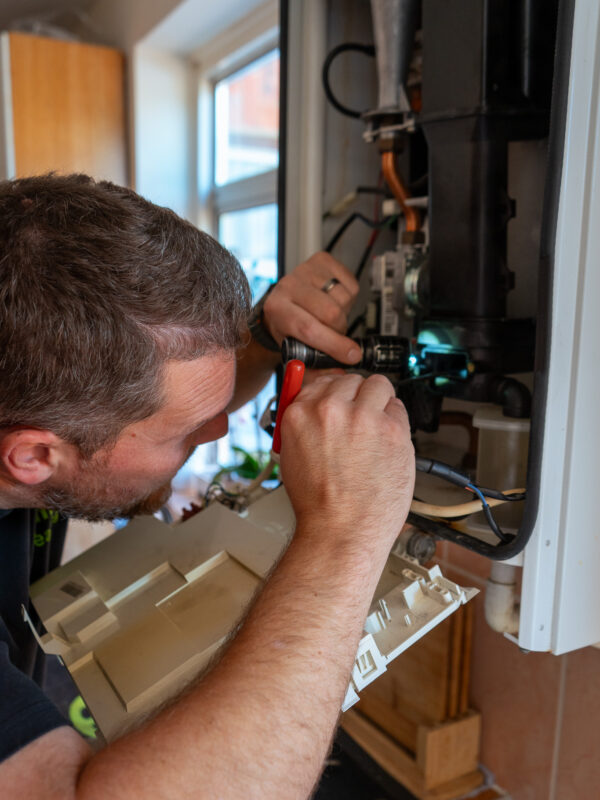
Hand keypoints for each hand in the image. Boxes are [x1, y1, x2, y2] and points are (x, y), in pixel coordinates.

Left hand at [262, 252, 361, 364]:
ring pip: (342, 299)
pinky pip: (351, 285)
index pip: (308, 328)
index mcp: (276, 309)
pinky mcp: (323, 260)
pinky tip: (334, 301)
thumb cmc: (288, 326)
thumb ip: (313, 367)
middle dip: (340, 332)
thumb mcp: (293, 350)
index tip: (350, 356)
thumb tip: (338, 375)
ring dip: (343, 315)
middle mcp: (288, 285)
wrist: (285, 300)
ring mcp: (305, 270)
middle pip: (330, 313)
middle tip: (335, 337)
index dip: (332, 345)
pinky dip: (349, 299)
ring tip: (330, 318)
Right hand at [279, 373, 414, 559]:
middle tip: (360, 417)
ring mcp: (364, 417)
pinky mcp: (392, 429)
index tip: (341, 399)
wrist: (341, 531)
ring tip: (376, 428)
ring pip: (379, 385)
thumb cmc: (318, 504)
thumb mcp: (292, 456)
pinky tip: (388, 443)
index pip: (321, 381)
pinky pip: (399, 409)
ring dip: (379, 402)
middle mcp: (330, 409)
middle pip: (352, 380)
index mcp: (300, 413)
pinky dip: (396, 422)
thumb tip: (317, 407)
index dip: (334, 392)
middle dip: (357, 396)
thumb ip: (305, 425)